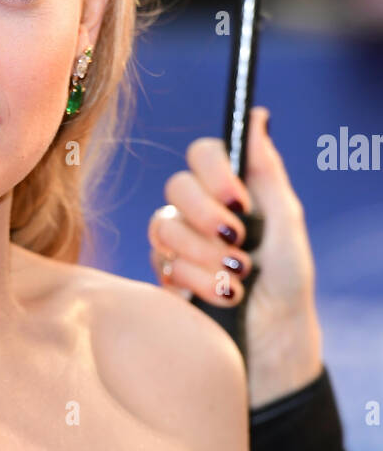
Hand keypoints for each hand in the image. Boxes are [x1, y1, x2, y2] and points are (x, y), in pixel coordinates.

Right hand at [148, 107, 322, 408]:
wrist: (272, 336)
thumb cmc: (286, 278)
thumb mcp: (286, 221)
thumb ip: (266, 170)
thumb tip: (257, 115)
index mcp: (230, 189)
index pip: (202, 154)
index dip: (213, 172)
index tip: (238, 200)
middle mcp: (198, 209)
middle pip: (176, 187)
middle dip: (206, 218)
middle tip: (237, 244)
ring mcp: (176, 243)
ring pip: (163, 228)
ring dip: (204, 257)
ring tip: (238, 279)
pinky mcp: (163, 275)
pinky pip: (162, 266)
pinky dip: (196, 282)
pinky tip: (223, 296)